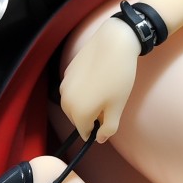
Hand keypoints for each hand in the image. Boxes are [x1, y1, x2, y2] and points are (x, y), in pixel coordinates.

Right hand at [59, 15, 140, 141]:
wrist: (113, 43)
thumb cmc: (118, 76)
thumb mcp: (118, 107)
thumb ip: (109, 127)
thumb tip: (100, 139)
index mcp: (78, 112)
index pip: (84, 132)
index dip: (97, 130)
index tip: (107, 122)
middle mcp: (66, 101)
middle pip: (76, 118)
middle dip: (89, 117)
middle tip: (108, 106)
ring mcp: (64, 85)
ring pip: (73, 104)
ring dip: (84, 104)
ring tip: (103, 93)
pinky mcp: (67, 72)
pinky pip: (73, 90)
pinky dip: (81, 91)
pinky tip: (97, 80)